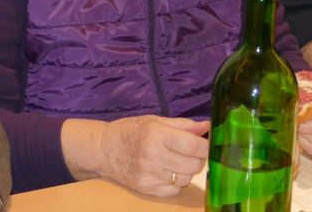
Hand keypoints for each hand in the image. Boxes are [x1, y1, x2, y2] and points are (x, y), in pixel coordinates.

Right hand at [95, 116, 210, 197]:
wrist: (104, 149)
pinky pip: (174, 190)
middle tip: (190, 151)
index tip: (208, 144)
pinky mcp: (147, 189)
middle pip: (193, 165)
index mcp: (156, 135)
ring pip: (185, 179)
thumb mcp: (155, 121)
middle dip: (197, 158)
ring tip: (176, 160)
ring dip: (186, 171)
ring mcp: (149, 175)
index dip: (205, 146)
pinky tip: (167, 171)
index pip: (192, 145)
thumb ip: (183, 125)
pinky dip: (175, 182)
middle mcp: (153, 156)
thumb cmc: (130, 131)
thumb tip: (207, 127)